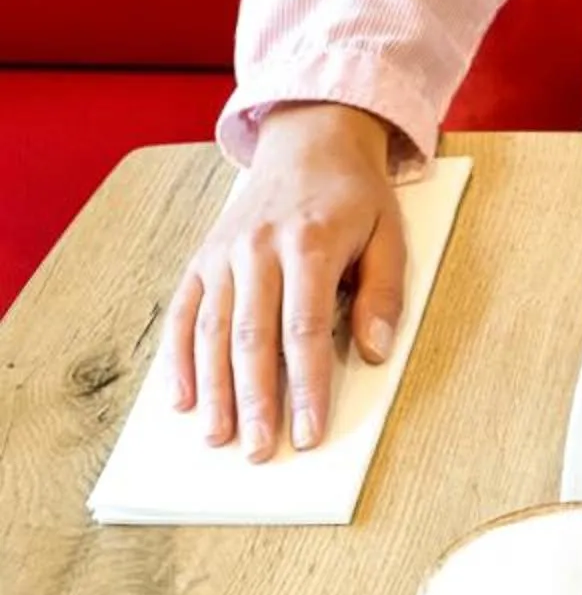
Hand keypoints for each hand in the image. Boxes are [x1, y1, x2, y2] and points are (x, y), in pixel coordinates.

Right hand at [166, 103, 405, 459]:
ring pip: (210, 331)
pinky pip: (182, 312)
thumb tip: (376, 354)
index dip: (307, 385)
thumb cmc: (355, 197)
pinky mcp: (201, 258)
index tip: (310, 432)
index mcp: (311, 245)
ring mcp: (223, 255)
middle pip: (252, 338)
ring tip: (219, 438)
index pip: (306, 329)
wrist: (309, 142)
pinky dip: (178, 358)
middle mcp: (258, 251)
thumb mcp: (391, 236)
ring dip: (214, 390)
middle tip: (260, 452)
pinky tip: (181, 399)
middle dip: (255, 400)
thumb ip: (384, 295)